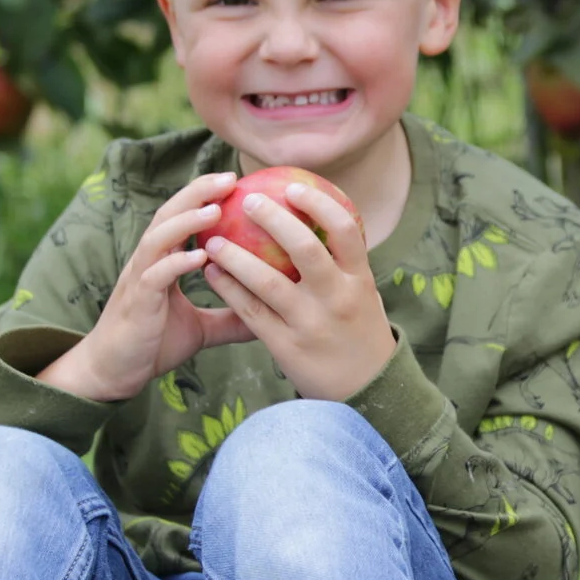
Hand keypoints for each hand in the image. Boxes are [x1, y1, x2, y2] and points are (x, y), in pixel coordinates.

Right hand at [41, 172, 253, 402]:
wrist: (114, 373)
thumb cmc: (154, 345)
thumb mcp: (202, 329)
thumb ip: (230, 317)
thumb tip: (271, 315)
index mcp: (162, 262)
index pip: (182, 217)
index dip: (205, 196)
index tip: (237, 181)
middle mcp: (148, 262)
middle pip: (169, 214)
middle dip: (197, 193)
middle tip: (230, 179)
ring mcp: (139, 280)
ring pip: (159, 238)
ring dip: (187, 221)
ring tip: (216, 210)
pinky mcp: (136, 303)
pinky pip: (155, 276)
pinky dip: (177, 263)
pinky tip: (201, 257)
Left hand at [201, 180, 395, 400]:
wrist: (368, 393)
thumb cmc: (361, 336)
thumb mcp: (365, 297)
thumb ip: (344, 265)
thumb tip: (321, 220)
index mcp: (359, 281)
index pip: (344, 230)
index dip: (318, 204)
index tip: (293, 186)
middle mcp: (337, 299)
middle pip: (304, 248)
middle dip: (274, 219)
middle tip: (250, 200)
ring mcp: (310, 323)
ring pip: (268, 281)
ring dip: (236, 256)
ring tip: (213, 240)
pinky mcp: (287, 347)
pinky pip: (251, 312)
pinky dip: (229, 289)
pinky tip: (212, 273)